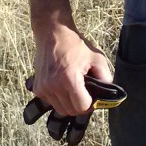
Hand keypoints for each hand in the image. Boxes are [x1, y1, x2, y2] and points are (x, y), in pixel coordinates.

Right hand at [26, 26, 114, 143]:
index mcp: (69, 78)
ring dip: (69, 104)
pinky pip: (51, 102)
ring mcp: (43, 88)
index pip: (82, 107)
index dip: (91, 105)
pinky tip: (64, 86)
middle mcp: (53, 86)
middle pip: (70, 111)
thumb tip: (107, 95)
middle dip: (81, 105)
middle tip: (86, 93)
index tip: (93, 97)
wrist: (53, 33)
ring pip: (60, 109)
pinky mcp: (37, 88)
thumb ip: (105, 77)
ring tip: (75, 89)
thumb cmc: (77, 45)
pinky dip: (59, 99)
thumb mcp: (97, 57)